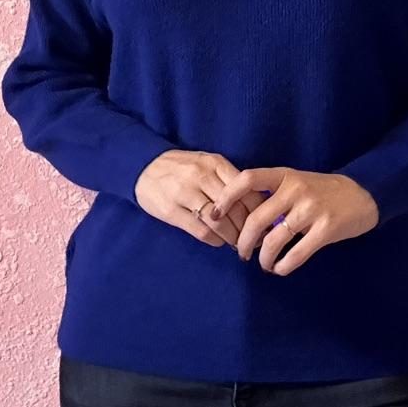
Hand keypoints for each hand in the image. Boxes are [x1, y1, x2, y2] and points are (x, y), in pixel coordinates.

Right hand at [134, 149, 267, 246]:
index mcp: (215, 163)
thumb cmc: (182, 168)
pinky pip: (200, 230)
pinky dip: (214, 240)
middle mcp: (200, 176)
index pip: (246, 189)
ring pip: (219, 222)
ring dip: (232, 237)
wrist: (143, 166)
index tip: (264, 223)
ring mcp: (184, 193)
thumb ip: (228, 179)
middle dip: (248, 228)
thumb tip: (257, 204)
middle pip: (235, 207)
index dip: (258, 210)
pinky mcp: (170, 210)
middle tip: (254, 239)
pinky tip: (218, 242)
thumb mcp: (207, 163)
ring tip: (237, 244)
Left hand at [209, 167, 379, 274]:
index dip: (227, 197)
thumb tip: (241, 220)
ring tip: (262, 264)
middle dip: (243, 241)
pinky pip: (296, 254)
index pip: (247, 178)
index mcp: (285, 175)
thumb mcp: (296, 182)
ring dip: (263, 257)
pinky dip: (282, 266)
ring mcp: (312, 209)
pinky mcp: (326, 229)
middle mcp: (296, 189)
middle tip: (240, 252)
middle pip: (256, 218)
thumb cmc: (322, 191)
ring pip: (274, 240)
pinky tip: (279, 269)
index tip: (214, 214)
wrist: (363, 194)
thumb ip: (272, 195)